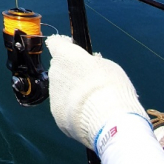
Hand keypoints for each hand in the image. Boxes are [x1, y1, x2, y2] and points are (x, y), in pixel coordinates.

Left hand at [45, 34, 148, 149]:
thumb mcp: (107, 66)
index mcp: (65, 55)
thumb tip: (90, 67)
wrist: (105, 119)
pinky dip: (73, 111)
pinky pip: (64, 108)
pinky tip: (88, 115)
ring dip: (72, 93)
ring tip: (92, 103)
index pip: (56, 43)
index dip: (65, 47)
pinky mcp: (56, 114)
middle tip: (89, 83)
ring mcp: (53, 94)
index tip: (74, 51)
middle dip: (71, 73)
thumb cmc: (110, 86)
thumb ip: (93, 64)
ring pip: (61, 90)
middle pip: (59, 68)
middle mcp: (55, 72)